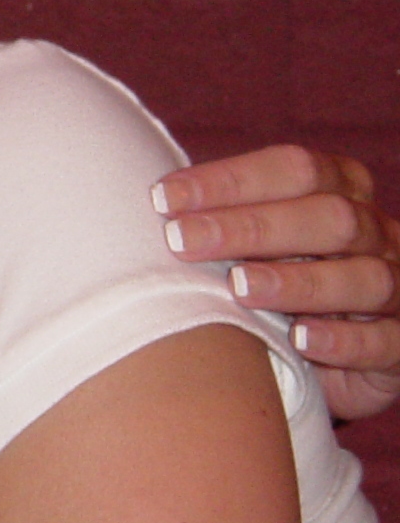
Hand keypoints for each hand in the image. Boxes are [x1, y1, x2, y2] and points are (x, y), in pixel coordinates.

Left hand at [154, 144, 399, 419]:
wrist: (340, 352)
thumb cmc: (278, 280)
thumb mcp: (255, 243)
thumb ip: (220, 218)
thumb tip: (148, 203)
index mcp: (343, 193)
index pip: (297, 169)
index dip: (231, 179)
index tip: (163, 198)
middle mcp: (378, 236)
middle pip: (330, 218)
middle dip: (252, 227)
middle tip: (181, 242)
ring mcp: (399, 290)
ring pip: (364, 278)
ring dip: (298, 282)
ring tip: (239, 288)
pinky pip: (386, 341)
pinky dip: (344, 340)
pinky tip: (301, 341)